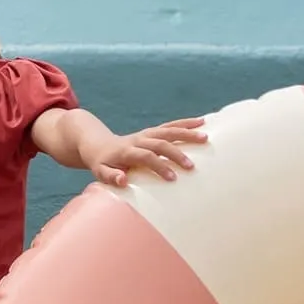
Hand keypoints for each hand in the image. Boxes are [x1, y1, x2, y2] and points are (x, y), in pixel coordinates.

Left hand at [88, 117, 206, 187]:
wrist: (97, 144)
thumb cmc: (101, 163)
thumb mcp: (100, 172)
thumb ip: (110, 177)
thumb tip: (123, 180)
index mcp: (126, 151)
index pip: (145, 156)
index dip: (159, 165)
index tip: (172, 178)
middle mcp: (138, 139)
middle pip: (160, 142)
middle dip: (176, 153)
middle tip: (192, 165)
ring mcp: (146, 134)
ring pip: (168, 130)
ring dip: (187, 133)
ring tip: (205, 137)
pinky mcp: (152, 132)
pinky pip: (170, 126)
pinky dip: (186, 123)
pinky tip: (202, 123)